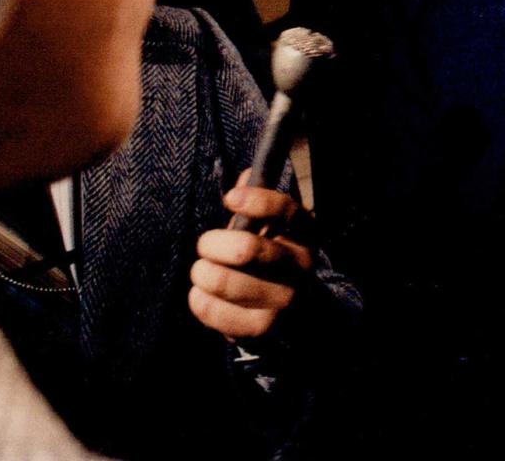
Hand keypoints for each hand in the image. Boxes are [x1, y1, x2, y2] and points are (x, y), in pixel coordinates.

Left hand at [188, 170, 313, 338]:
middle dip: (212, 244)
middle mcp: (300, 266)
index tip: (228, 198)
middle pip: (246, 249)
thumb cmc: (274, 261)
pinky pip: (215, 311)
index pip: (285, 211)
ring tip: (201, 272)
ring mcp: (283, 300)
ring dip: (202, 273)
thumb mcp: (274, 230)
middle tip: (205, 245)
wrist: (297, 313)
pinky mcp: (262, 328)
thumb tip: (246, 175)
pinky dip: (199, 300)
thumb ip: (258, 204)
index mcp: (305, 234)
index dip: (255, 200)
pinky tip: (202, 294)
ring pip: (225, 281)